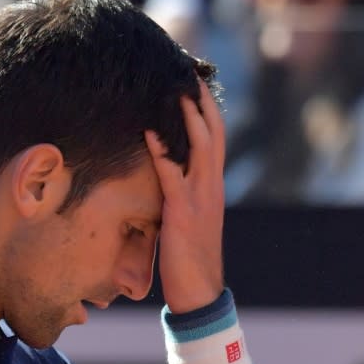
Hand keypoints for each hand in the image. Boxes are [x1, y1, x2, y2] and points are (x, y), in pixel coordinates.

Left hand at [144, 81, 224, 312]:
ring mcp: (201, 197)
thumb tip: (168, 177)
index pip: (215, 138)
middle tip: (188, 70)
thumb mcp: (190, 220)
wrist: (199, 292)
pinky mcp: (183, 212)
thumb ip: (183, 195)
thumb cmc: (189, 258)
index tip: (196, 83)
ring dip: (187, 114)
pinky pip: (171, 174)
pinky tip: (148, 129)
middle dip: (202, 100)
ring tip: (173, 87)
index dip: (208, 109)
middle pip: (212, 132)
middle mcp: (212, 186)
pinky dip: (161, 149)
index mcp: (214, 186)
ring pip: (199, 145)